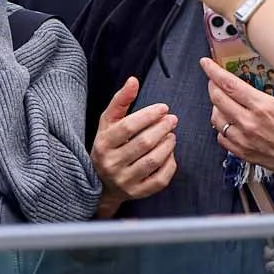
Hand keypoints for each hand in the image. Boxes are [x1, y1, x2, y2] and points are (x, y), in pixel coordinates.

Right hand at [92, 77, 176, 213]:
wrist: (101, 184)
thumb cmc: (108, 146)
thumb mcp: (108, 122)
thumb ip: (120, 101)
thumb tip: (133, 80)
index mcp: (103, 144)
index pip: (128, 127)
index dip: (149, 115)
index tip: (163, 108)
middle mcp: (112, 164)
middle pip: (144, 143)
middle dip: (162, 128)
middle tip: (173, 119)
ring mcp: (125, 181)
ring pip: (153, 161)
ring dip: (168, 144)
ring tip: (172, 135)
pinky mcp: (138, 193)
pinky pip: (160, 179)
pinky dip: (170, 164)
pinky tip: (170, 153)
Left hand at [203, 59, 273, 187]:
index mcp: (263, 107)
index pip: (229, 85)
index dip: (214, 72)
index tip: (206, 64)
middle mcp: (250, 123)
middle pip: (217, 99)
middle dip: (212, 85)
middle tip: (214, 80)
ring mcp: (245, 140)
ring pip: (216, 119)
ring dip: (215, 107)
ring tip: (222, 101)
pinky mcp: (245, 153)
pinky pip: (222, 138)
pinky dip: (221, 128)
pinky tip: (229, 122)